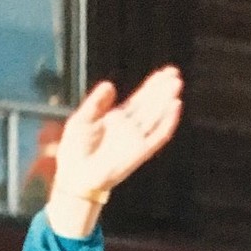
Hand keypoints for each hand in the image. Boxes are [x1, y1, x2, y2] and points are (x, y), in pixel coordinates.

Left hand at [45, 67, 183, 237]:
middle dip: (162, 90)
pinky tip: (175, 107)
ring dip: (167, 101)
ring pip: (156, 117)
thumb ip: (96, 102)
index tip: (163, 73)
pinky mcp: (139, 153)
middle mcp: (128, 129)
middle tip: (174, 73)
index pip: (138, 100)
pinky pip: (158, 137)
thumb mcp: (81, 119)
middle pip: (150, 105)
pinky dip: (167, 123)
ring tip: (176, 84)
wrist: (75, 177)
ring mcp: (135, 141)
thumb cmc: (74, 152)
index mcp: (116, 120)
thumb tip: (110, 85)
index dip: (151, 86)